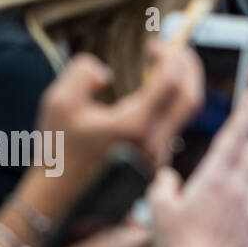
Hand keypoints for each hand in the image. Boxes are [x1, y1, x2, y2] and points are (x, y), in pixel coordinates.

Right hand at [5, 47, 204, 245]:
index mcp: (135, 125)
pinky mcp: (154, 165)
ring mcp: (157, 157)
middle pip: (191, 99)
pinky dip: (170, 105)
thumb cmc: (56, 153)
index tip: (155, 44)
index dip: (170, 55)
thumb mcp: (58, 102)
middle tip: (177, 48)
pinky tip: (153, 94)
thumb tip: (106, 71)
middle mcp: (153, 143)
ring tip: (163, 66)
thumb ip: (82, 73)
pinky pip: (171, 129)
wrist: (60, 202)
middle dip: (189, 67)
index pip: (172, 82)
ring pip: (183, 116)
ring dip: (180, 86)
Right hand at [148, 84, 247, 246]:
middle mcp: (239, 191)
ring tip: (220, 183)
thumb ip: (163, 185)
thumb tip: (168, 178)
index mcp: (216, 178)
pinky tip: (219, 218)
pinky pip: (247, 208)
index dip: (247, 110)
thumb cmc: (176, 246)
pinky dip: (237, 203)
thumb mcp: (158, 209)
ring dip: (240, 174)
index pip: (236, 134)